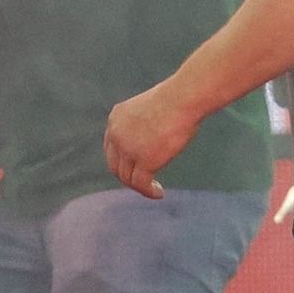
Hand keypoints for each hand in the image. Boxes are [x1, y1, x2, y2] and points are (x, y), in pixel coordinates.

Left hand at [104, 82, 199, 198]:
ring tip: (153, 189)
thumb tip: (154, 139)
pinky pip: (141, 184)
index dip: (121, 160)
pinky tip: (159, 193)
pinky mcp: (143, 161)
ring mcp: (128, 149)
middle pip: (115, 165)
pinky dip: (149, 192)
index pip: (111, 147)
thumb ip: (145, 125)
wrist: (182, 99)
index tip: (134, 167)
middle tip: (142, 182)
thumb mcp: (150, 108)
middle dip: (127, 176)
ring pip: (127, 177)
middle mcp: (116, 134)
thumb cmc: (176, 99)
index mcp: (116, 118)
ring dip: (139, 186)